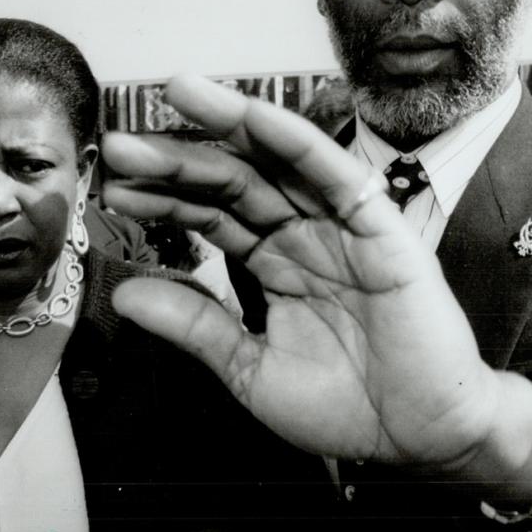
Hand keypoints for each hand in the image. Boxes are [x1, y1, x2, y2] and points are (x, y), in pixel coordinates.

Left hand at [100, 75, 531, 480]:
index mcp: (275, 265)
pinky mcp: (379, 228)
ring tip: (174, 92)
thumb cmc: (347, 408)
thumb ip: (195, 326)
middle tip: (118, 148)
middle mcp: (303, 235)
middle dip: (175, 160)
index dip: (162, 198)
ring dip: (226, 125)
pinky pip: (332, 172)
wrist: (420, 438)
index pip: (209, 215)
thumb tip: (124, 293)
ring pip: (275, 162)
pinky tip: (250, 115)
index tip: (112, 187)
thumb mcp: (250, 368)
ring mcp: (340, 226)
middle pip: (232, 181)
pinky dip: (293, 140)